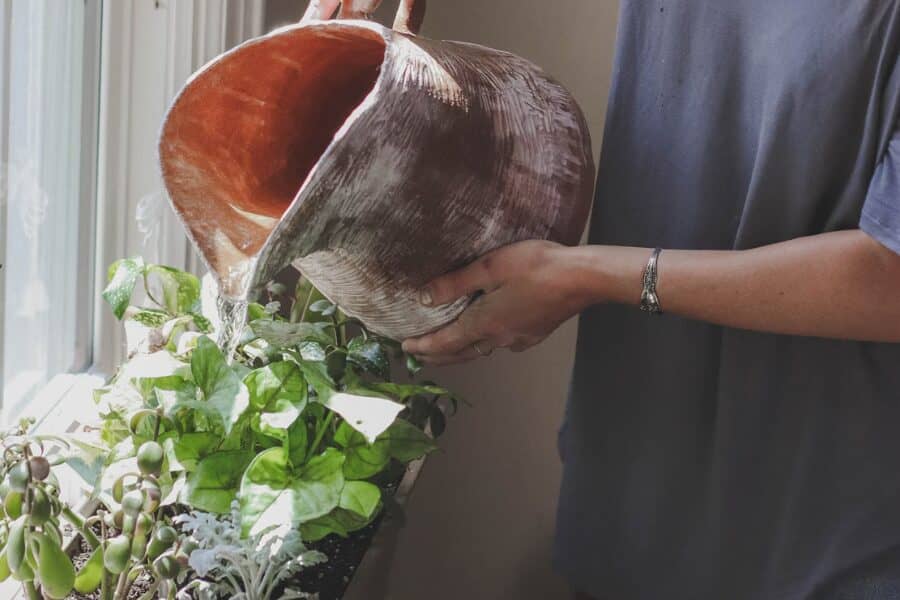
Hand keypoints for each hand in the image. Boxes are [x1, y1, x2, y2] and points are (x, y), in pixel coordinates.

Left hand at [401, 240, 589, 364]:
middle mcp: (499, 339)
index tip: (405, 349)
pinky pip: (501, 344)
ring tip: (446, 347)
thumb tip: (423, 299)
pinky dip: (484, 343)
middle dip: (437, 355)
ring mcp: (519, 339)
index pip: (444, 342)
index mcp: (484, 324)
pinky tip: (487, 333)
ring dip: (460, 351)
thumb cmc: (536, 267)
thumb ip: (455, 284)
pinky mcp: (535, 334)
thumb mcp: (489, 267)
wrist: (582, 278)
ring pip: (481, 350)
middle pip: (461, 354)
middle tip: (419, 354)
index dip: (423, 346)